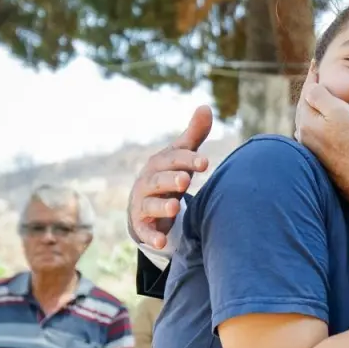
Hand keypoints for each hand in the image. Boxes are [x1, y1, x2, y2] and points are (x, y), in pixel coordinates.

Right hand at [128, 105, 213, 249]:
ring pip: (151, 204)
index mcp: (159, 164)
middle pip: (159, 179)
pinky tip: (161, 241)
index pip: (173, 159)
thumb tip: (206, 106)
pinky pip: (146, 230)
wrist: (145, 204)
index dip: (187, 160)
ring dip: (162, 205)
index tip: (204, 163)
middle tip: (185, 180)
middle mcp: (148, 182)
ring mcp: (143, 204)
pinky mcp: (142, 225)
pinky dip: (152, 236)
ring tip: (175, 206)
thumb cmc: (168, 175)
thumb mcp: (180, 155)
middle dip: (171, 178)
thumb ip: (194, 134)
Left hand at [295, 69, 348, 209]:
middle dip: (311, 92)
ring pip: (311, 122)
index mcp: (306, 123)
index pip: (307, 93)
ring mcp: (314, 151)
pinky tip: (327, 124)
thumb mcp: (339, 112)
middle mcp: (305, 138)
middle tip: (317, 77)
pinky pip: (319, 135)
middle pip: (306, 108)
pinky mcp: (325, 161)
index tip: (316, 63)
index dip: (312, 76)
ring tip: (321, 97)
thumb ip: (320, 96)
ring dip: (315, 108)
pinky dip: (322, 123)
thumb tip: (309, 89)